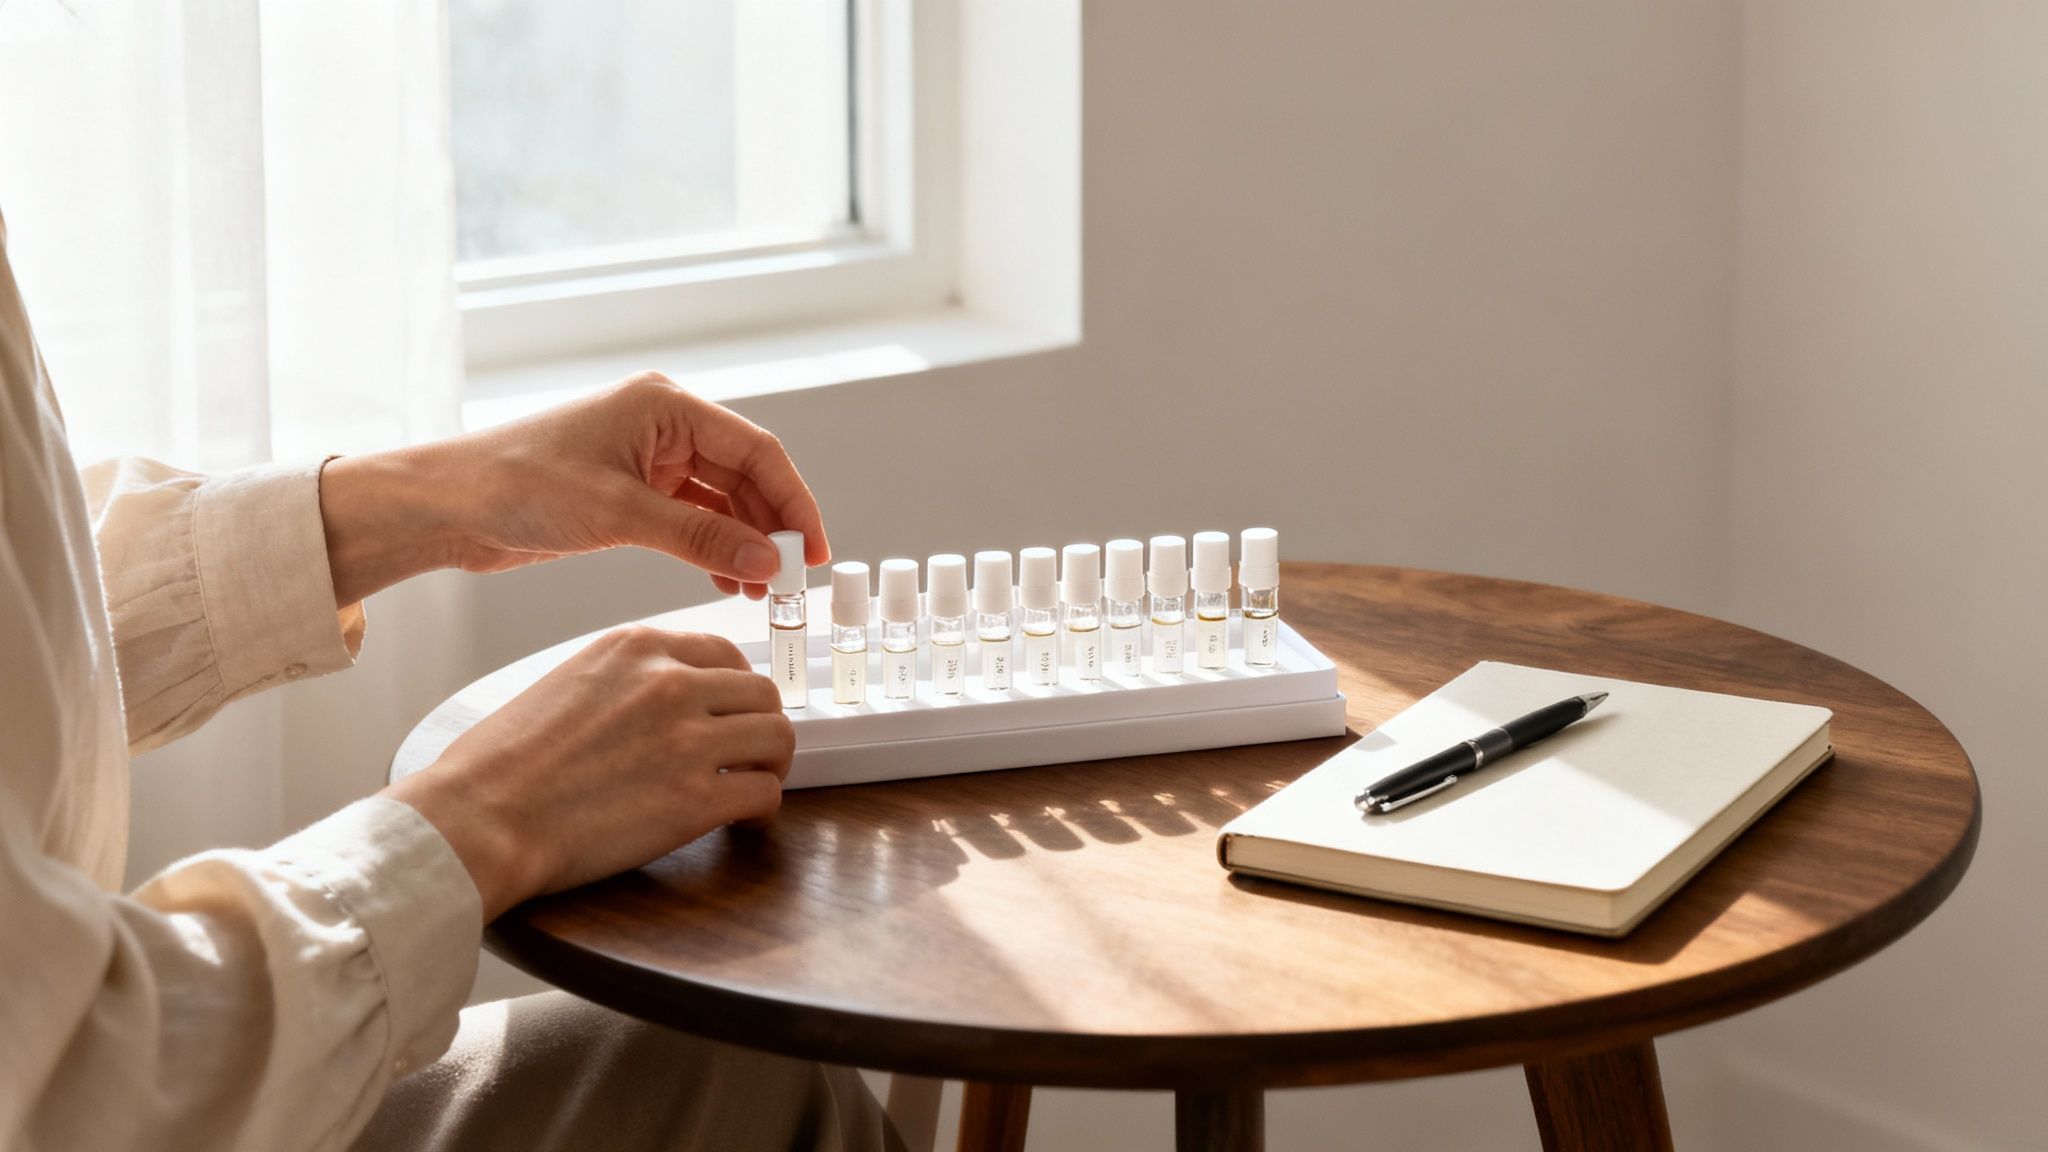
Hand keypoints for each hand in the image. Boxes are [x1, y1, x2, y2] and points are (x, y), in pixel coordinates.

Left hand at [319, 373, 831, 604]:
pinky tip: (723, 580)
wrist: (448, 506)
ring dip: (743, 543)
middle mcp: (661, 426)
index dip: (794, 501)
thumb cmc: (514, 483)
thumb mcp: (618, 513)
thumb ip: (700, 537)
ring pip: (721, 501)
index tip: (813, 549)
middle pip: (744, 476)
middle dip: (770, 527)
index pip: (756, 451)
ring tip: (757, 589)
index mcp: (664, 407)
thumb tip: (764, 560)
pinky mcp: (630, 493)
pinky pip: (691, 519)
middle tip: (789, 578)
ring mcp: (646, 460)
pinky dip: (711, 549)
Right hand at [384, 625, 793, 919]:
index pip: (722, 654)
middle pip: (761, 693)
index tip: (729, 716)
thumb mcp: (566, 682)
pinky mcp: (696, 798)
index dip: (735, 691)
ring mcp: (688, 738)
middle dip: (759, 726)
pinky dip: (761, 811)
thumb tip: (657, 703)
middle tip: (746, 757)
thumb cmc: (500, 764)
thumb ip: (624, 681)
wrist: (480, 817)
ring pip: (777, 737)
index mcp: (636, 647)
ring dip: (770, 766)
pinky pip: (763, 794)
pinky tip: (738, 823)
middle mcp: (670, 682)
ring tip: (748, 788)